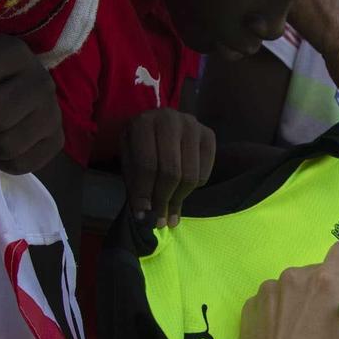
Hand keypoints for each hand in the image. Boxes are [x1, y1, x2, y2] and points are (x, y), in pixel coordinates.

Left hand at [122, 109, 214, 227]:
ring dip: (179, 198)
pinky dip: (194, 188)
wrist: (159, 124)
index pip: (147, 165)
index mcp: (143, 123)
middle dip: (164, 199)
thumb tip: (146, 216)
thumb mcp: (130, 160)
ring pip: (190, 176)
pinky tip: (181, 187)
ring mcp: (192, 126)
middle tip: (159, 219)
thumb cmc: (141, 146)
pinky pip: (204, 174)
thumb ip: (136, 185)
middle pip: (171, 172)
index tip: (143, 215)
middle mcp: (170, 119)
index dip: (145, 193)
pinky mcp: (209, 135)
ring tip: (170, 208)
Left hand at [235, 242, 338, 338]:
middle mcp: (294, 278)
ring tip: (302, 338)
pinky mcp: (250, 306)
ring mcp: (268, 291)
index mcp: (324, 284)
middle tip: (326, 330)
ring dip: (303, 304)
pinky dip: (282, 314)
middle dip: (328, 294)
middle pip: (320, 273)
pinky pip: (274, 300)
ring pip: (296, 287)